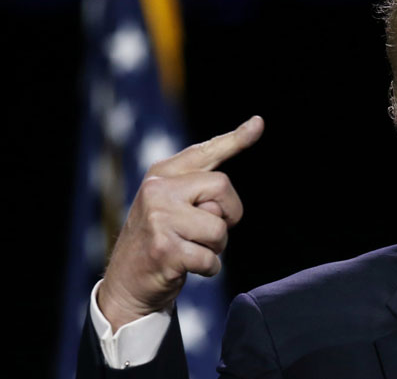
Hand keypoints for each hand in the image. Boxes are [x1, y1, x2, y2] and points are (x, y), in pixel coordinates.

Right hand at [97, 116, 263, 331]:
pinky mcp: (164, 249)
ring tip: (192, 249)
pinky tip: (187, 267)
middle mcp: (158, 189)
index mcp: (162, 174)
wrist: (127, 283)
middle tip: (209, 231)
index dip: (236, 139)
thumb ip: (199, 185)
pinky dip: (209, 268)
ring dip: (216, 247)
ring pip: (219, 228)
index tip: (258, 123)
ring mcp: (159, 218)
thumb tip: (240, 148)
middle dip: (229, 214)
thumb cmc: (162, 239)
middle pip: (222, 187)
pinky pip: (211, 258)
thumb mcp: (172, 204)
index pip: (206, 152)